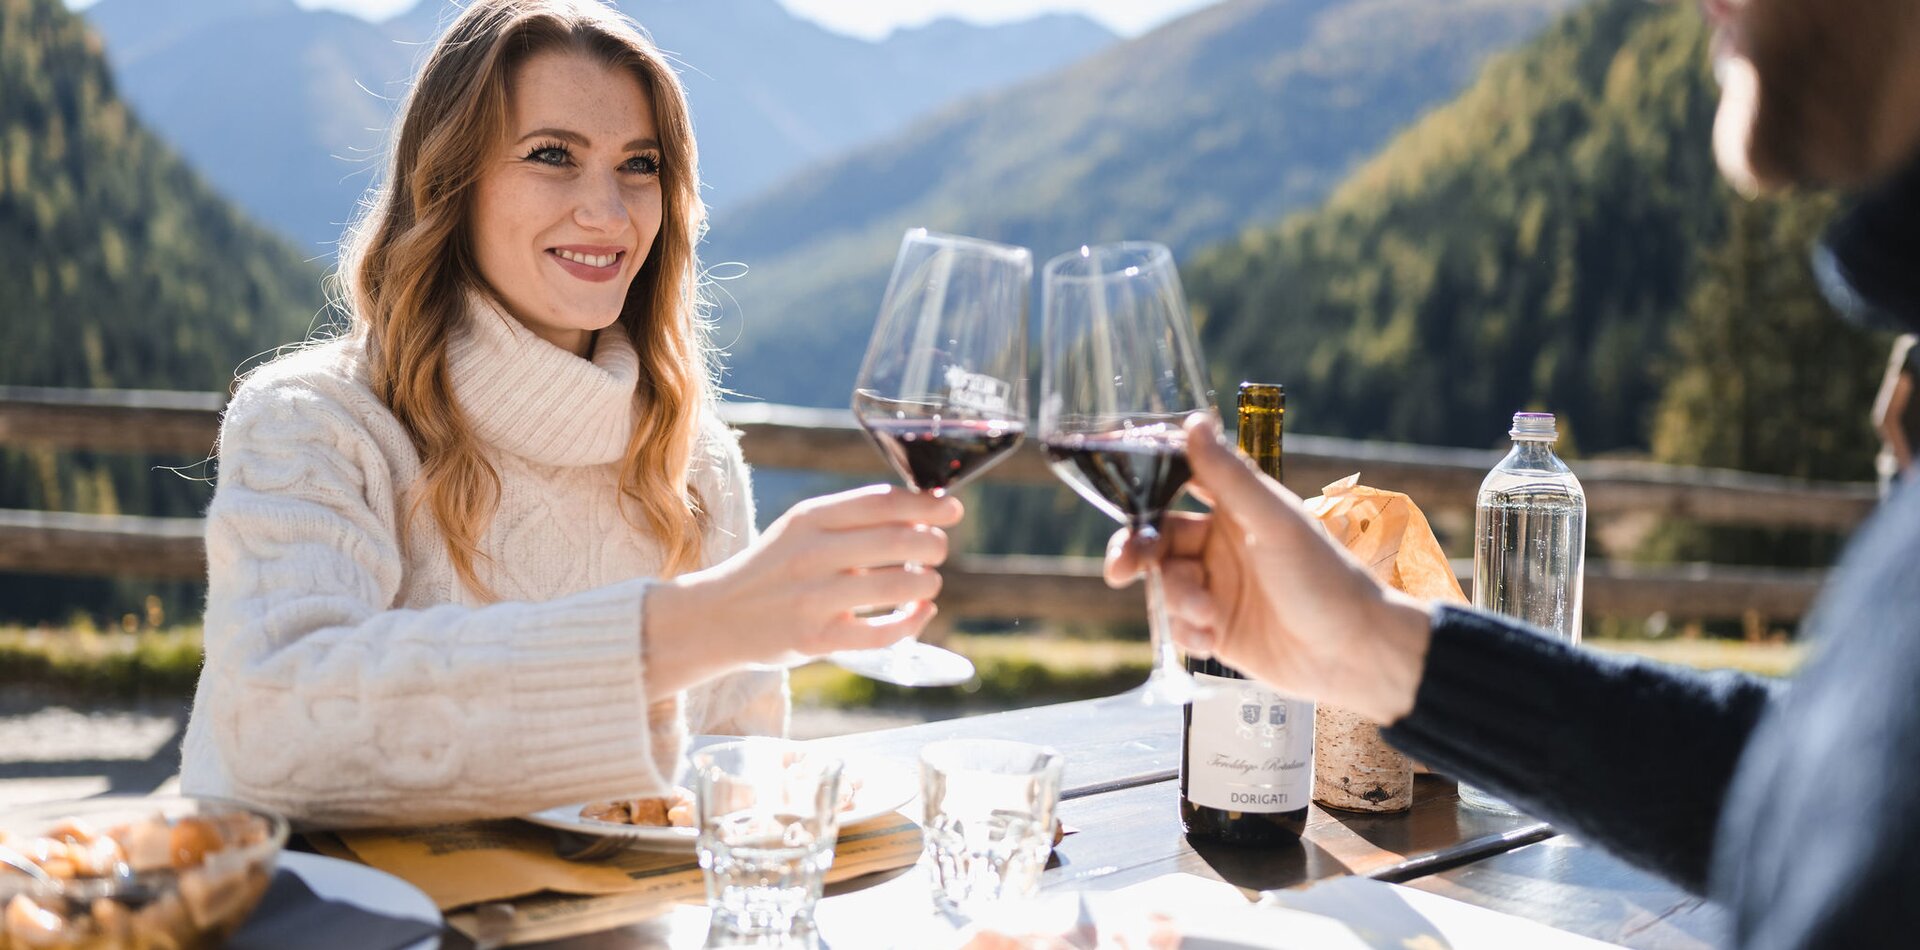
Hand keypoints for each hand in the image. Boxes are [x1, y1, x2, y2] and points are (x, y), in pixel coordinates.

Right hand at [648, 485, 962, 681]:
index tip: (951, 510)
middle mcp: (812, 553)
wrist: (716, 617)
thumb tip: (924, 506)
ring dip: (927, 583)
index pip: (882, 502)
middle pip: (899, 540)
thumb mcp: (801, 529)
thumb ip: (852, 518)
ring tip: (925, 583)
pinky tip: (919, 612)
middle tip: (938, 550)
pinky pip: (884, 632)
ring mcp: (814, 599)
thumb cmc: (773, 569)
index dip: (927, 505)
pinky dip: (913, 621)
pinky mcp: (817, 640)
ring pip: (900, 584)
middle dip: (934, 544)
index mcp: (810, 518)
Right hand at [1104, 415, 1432, 723]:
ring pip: (1166, 586)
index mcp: (1236, 510)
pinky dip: (1187, 633)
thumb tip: (1193, 420)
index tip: (1118, 505)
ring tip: (1208, 616)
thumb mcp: (1274, 522)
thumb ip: (1228, 476)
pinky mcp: (1217, 631)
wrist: (1355, 653)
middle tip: (1120, 571)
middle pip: (1156, 541)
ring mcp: (1218, 589)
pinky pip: (1179, 626)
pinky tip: (1212, 640)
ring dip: (1178, 601)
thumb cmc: (1324, 577)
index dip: (1142, 497)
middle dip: (1135, 555)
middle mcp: (1221, 546)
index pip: (1175, 491)